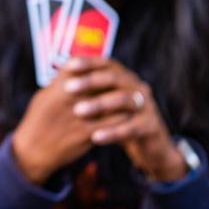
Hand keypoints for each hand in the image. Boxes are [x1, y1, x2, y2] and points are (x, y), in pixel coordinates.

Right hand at [10, 61, 119, 184]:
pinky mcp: (86, 134)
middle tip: (120, 81)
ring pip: (109, 102)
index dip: (92, 65)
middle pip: (97, 82)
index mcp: (57, 88)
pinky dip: (120, 118)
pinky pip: (111, 123)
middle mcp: (68, 100)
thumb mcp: (44, 97)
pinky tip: (125, 116)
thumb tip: (74, 72)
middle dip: (110, 81)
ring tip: (128, 98)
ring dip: (120, 99)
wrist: (32, 151)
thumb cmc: (37, 121)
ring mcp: (78, 117)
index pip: (80, 67)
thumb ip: (59, 84)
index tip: (101, 67)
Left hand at [63, 57, 186, 181]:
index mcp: (124, 77)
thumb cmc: (117, 120)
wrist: (148, 146)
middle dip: (90, 81)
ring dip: (100, 104)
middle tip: (67, 88)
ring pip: (124, 99)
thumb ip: (87, 92)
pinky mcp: (151, 125)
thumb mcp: (102, 104)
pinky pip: (132, 127)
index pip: (106, 63)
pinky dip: (113, 131)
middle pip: (114, 77)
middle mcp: (137, 86)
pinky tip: (95, 137)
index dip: (88, 62)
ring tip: (77, 111)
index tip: (67, 66)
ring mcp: (147, 105)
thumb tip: (57, 78)